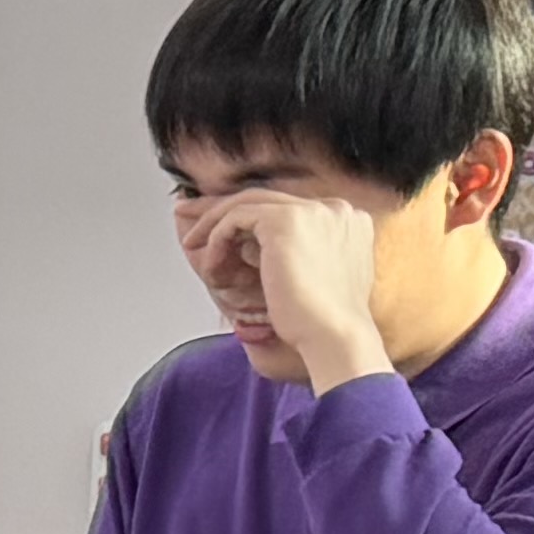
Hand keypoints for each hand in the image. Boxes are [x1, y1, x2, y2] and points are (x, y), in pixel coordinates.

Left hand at [186, 187, 391, 388]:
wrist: (333, 336)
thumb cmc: (319, 323)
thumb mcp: (309, 279)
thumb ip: (291, 255)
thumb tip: (248, 248)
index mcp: (347, 221)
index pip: (286, 207)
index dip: (249, 215)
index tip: (219, 224)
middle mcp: (335, 208)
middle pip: (265, 198)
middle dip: (220, 206)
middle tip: (186, 212)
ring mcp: (313, 211)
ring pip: (247, 204)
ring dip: (213, 225)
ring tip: (191, 244)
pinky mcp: (287, 220)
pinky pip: (236, 219)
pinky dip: (218, 240)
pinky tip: (213, 269)